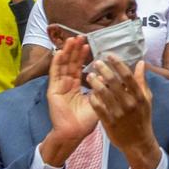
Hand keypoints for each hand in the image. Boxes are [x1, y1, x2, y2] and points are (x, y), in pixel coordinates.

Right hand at [41, 37, 99, 164]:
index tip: (88, 44)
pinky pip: (55, 74)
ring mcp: (59, 86)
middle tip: (80, 36)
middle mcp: (67, 84)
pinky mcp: (53, 90)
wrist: (74, 133)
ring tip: (71, 40)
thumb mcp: (98, 101)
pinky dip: (57, 63)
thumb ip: (104, 88)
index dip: (82, 56)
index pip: (79, 67)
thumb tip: (116, 77)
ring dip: (66, 52)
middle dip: (75, 50)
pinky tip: (60, 52)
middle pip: (70, 63)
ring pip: (63, 65)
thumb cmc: (86, 120)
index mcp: (76, 86)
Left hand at [87, 57, 161, 168]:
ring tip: (89, 75)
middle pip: (114, 82)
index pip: (127, 76)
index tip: (109, 55)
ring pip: (104, 93)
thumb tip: (141, 63)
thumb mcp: (146, 99)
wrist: (138, 143)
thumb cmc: (142, 118)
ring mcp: (119, 113)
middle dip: (103, 70)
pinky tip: (90, 92)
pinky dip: (93, 98)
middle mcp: (129, 103)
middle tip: (96, 62)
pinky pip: (98, 108)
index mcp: (139, 96)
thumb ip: (142, 81)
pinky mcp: (109, 123)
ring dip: (95, 82)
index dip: (117, 64)